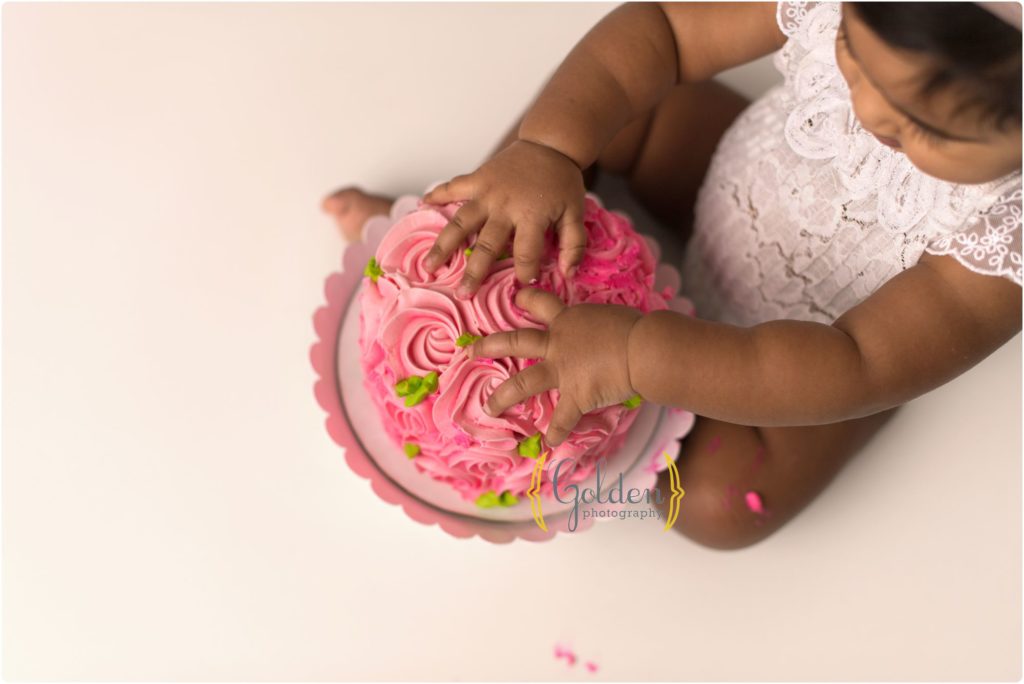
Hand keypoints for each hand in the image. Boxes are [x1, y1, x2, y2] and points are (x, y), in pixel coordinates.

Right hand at [421, 139, 587, 298]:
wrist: (550, 143)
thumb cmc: (562, 181)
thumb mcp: (576, 211)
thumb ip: (574, 243)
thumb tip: (568, 273)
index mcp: (531, 216)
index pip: (526, 252)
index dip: (525, 272)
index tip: (521, 286)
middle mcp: (505, 206)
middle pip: (488, 244)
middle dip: (475, 271)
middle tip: (463, 294)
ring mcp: (487, 192)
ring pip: (462, 222)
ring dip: (444, 245)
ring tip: (429, 265)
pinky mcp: (477, 178)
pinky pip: (453, 187)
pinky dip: (437, 195)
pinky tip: (421, 206)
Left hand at [468, 287, 643, 445]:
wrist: (643, 348)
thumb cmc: (636, 327)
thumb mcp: (612, 317)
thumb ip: (601, 327)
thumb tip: (611, 334)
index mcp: (569, 319)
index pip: (542, 303)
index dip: (527, 299)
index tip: (515, 298)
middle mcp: (558, 343)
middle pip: (516, 341)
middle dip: (489, 345)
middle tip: (471, 350)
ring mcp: (563, 370)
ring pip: (523, 383)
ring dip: (503, 397)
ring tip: (488, 409)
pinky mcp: (575, 395)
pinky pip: (562, 419)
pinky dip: (555, 433)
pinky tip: (548, 445)